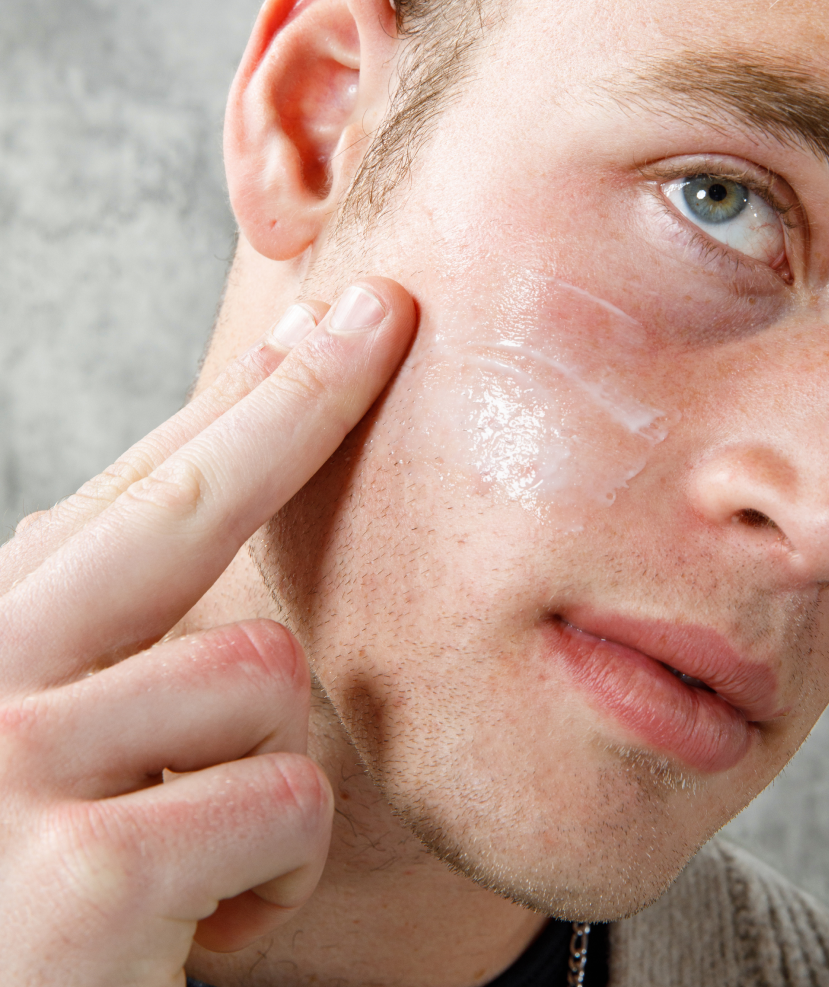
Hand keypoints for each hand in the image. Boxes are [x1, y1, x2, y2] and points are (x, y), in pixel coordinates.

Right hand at [0, 281, 415, 985]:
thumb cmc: (41, 901)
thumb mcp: (65, 753)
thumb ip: (120, 645)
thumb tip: (232, 494)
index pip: (138, 490)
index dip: (245, 400)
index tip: (325, 322)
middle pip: (182, 499)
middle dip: (299, 404)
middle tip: (378, 316)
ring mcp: (15, 763)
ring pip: (264, 678)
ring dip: (270, 779)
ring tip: (204, 860)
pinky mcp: (85, 874)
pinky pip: (283, 800)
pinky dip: (276, 875)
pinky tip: (201, 931)